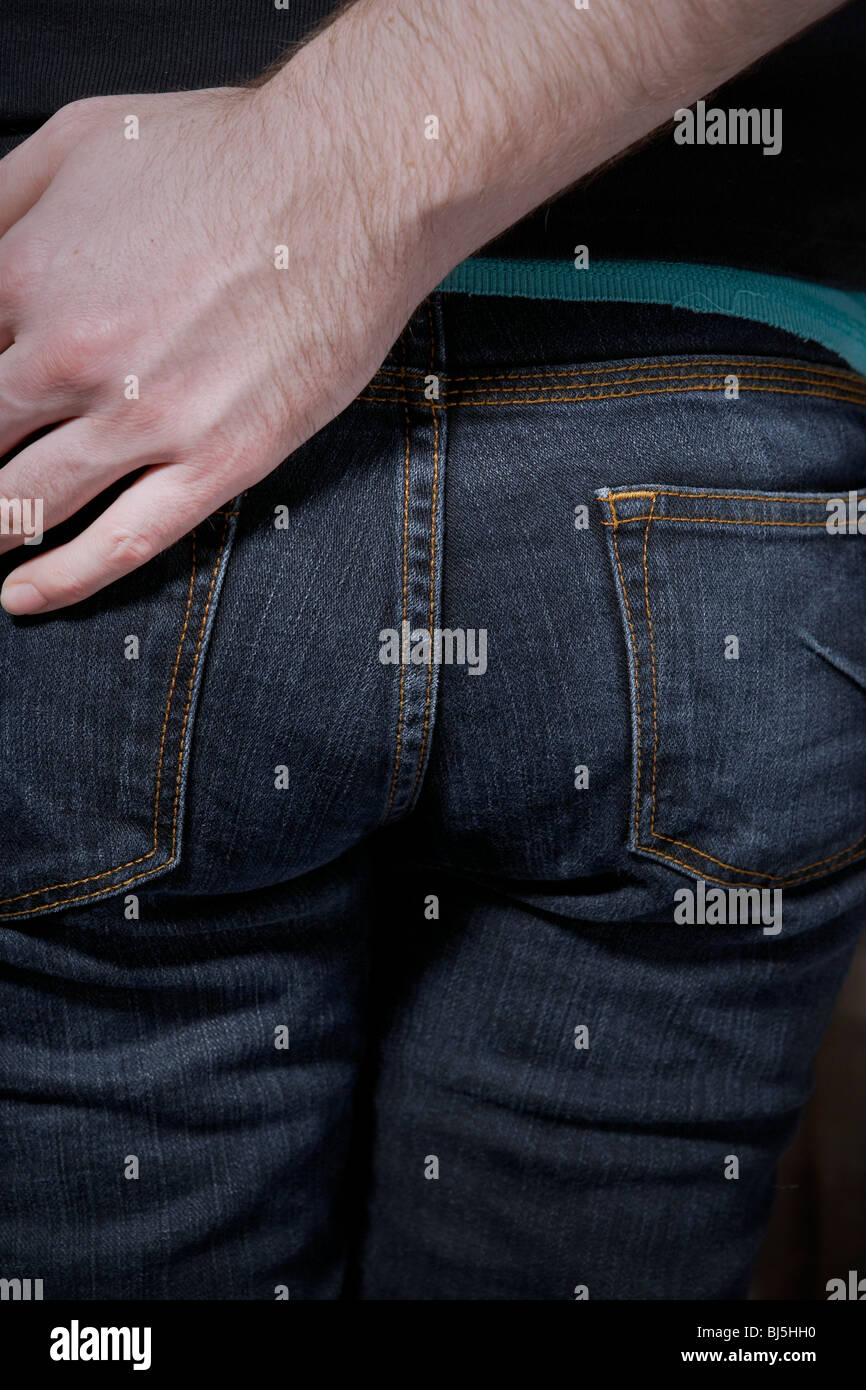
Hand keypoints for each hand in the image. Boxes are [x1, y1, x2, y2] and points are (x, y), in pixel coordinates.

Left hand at [0, 83, 426, 611]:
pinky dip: (63, 580)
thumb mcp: (74, 141)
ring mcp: (146, 418)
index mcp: (26, 276)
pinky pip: (123, 542)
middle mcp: (72, 357)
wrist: (348, 184)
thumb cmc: (228, 156)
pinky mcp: (218, 460)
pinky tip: (24, 595)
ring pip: (27, 505)